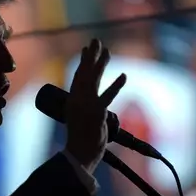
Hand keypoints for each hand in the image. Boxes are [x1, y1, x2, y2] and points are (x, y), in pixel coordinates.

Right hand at [65, 39, 126, 172]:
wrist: (79, 155)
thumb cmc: (80, 142)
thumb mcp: (79, 121)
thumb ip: (84, 109)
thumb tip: (92, 104)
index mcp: (72, 102)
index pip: (77, 78)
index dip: (83, 63)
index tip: (87, 49)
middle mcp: (77, 101)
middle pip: (84, 74)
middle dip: (91, 56)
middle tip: (97, 41)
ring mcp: (86, 106)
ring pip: (94, 80)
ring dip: (101, 64)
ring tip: (107, 51)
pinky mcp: (97, 113)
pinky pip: (108, 97)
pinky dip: (116, 86)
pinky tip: (124, 75)